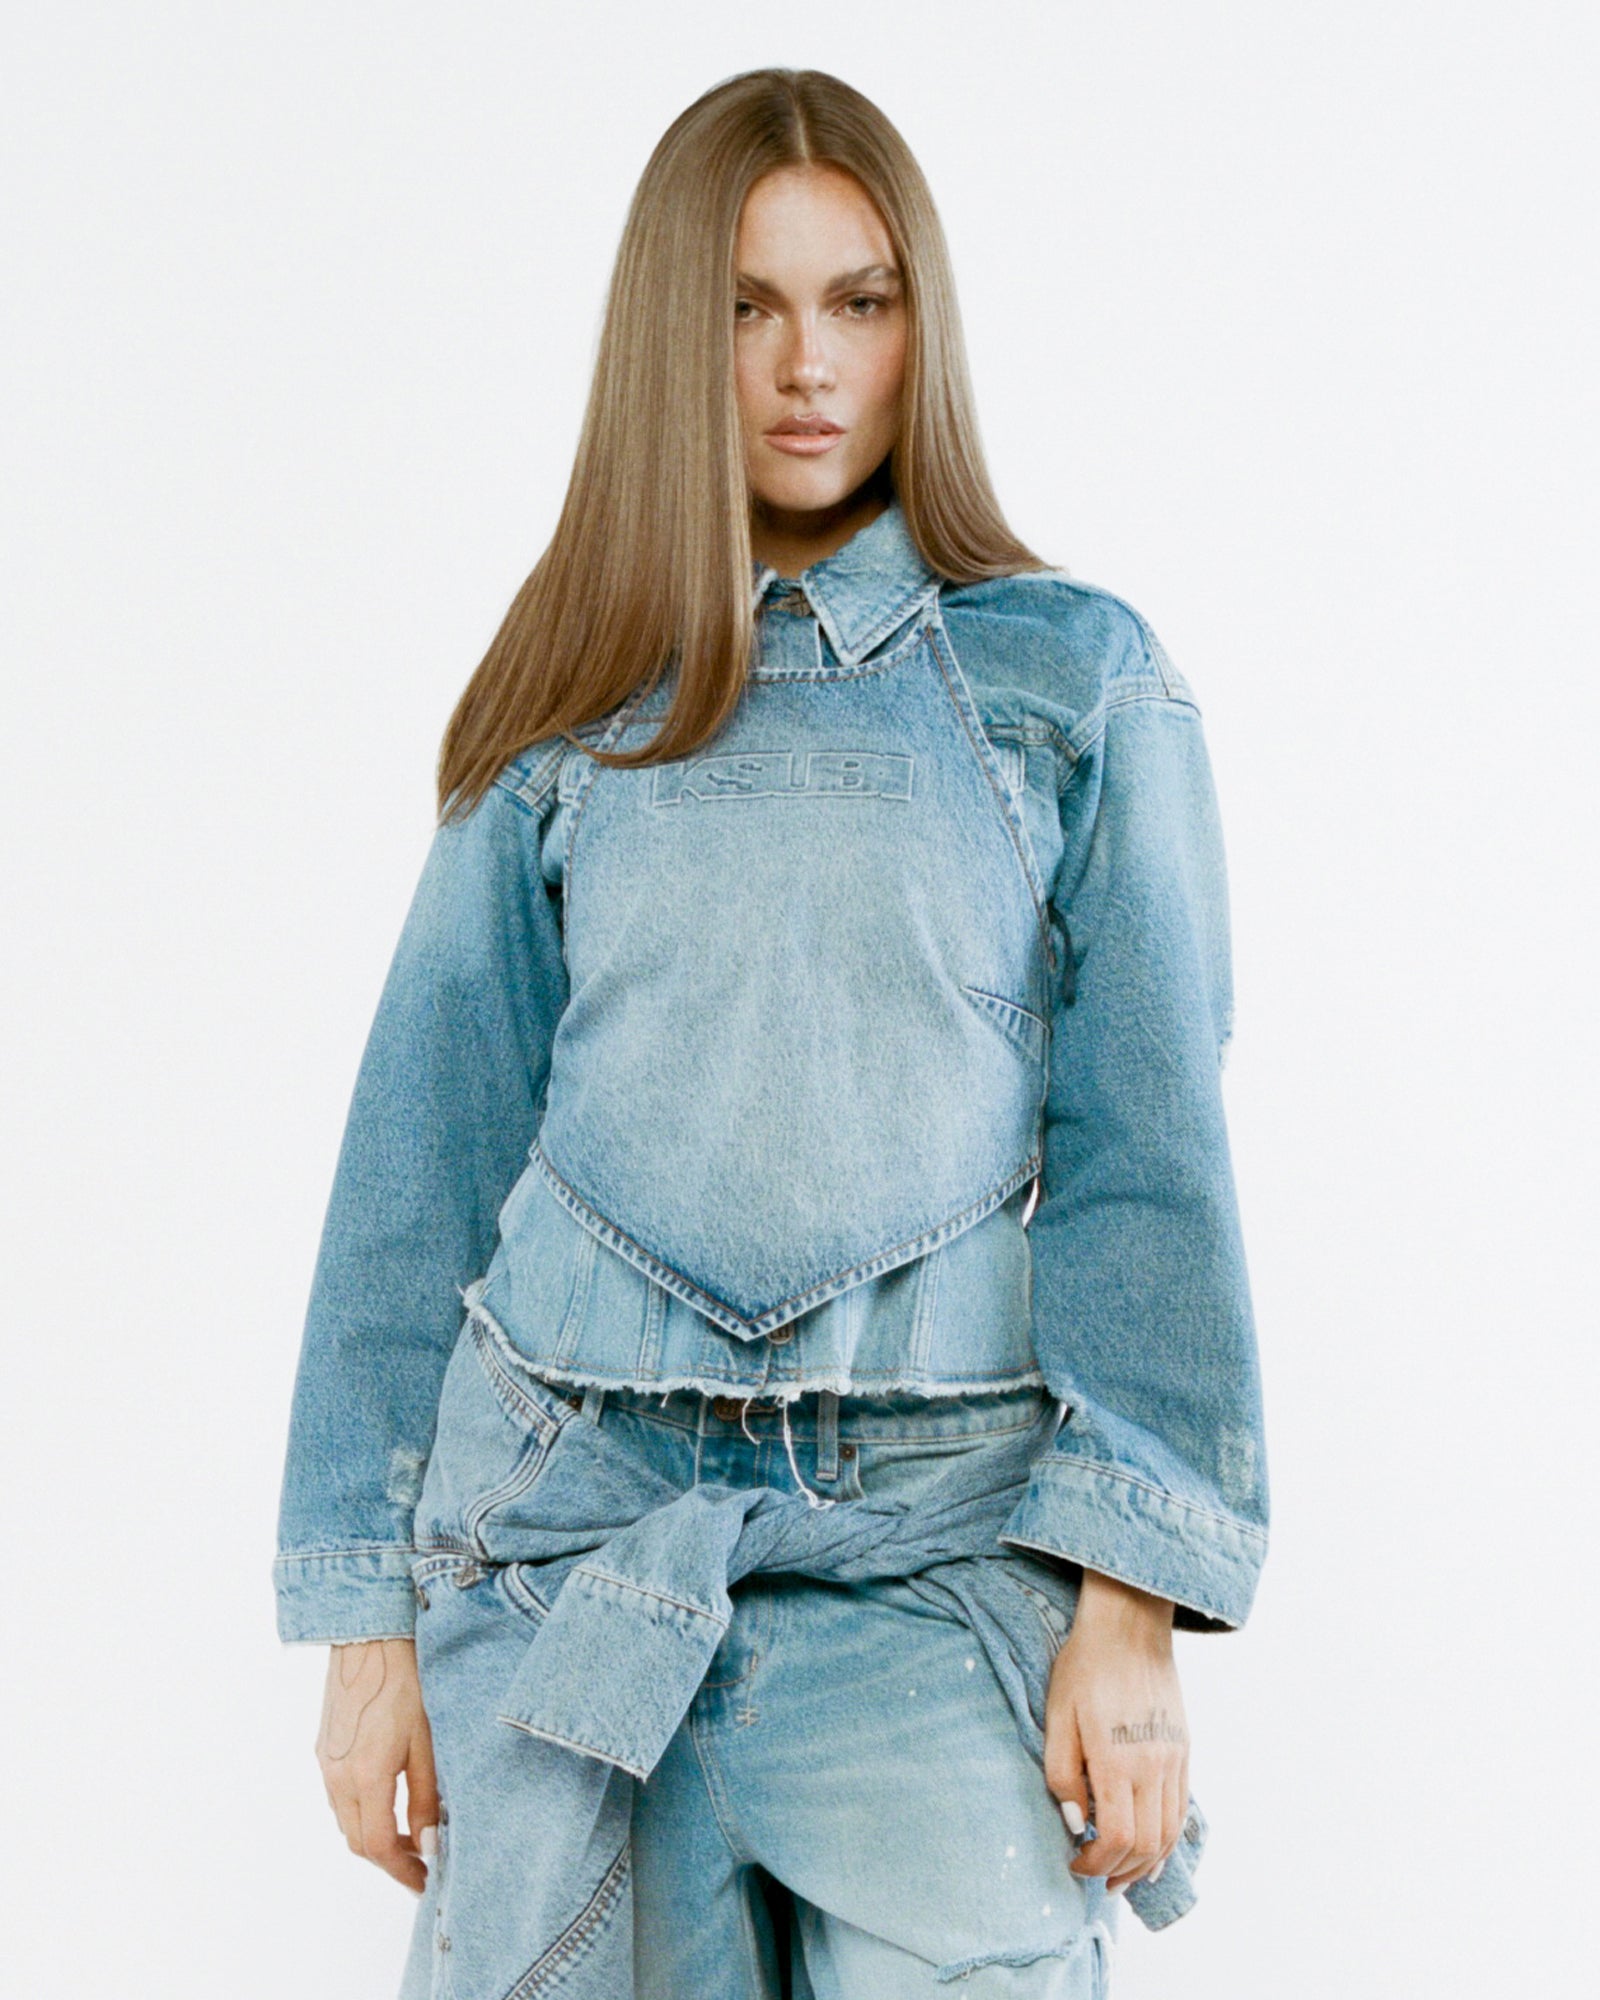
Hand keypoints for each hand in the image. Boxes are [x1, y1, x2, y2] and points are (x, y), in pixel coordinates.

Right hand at [315, 1637, 438, 1893]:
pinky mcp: (323, 1748)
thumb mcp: (426, 1742)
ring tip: (407, 1836)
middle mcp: (337, 1775)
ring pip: (345, 1820)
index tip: (424, 1882)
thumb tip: (428, 1845)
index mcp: (365, 1776)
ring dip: (372, 1837)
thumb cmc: (406, 1682)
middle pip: (357, 1840)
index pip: (377, 1846)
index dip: (401, 1871)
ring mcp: (325, 1762)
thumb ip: (426, 1798)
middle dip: (388, 1859)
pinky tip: (385, 1802)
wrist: (369, 1638)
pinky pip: (337, 1796)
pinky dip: (359, 1812)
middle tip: (421, 1863)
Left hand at [1042, 1571, 1188, 1894]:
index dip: (1094, 1862)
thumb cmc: (1085, 1667)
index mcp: (1116, 1758)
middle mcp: (1152, 1766)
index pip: (1114, 1836)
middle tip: (1094, 1877)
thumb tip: (1075, 1821)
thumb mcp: (1056, 1715)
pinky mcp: (1184, 1750)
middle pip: (1145, 1844)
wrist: (1130, 1626)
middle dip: (1118, 1871)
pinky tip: (1150, 1850)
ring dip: (1145, 1863)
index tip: (1074, 1863)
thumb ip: (1062, 1773)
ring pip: (1168, 1834)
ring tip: (1121, 1874)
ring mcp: (1173, 1760)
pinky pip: (1180, 1810)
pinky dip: (1167, 1839)